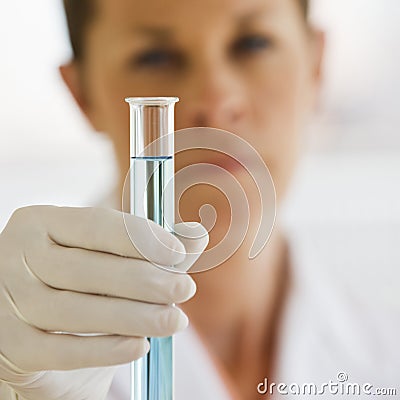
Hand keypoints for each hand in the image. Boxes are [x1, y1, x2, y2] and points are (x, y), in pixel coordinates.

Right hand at [0, 206, 207, 399]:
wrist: (42, 338)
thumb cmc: (83, 286)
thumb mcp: (112, 258)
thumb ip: (153, 246)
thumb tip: (196, 233)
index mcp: (41, 223)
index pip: (95, 224)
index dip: (140, 238)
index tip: (179, 253)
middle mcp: (17, 257)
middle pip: (87, 269)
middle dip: (144, 280)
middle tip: (184, 289)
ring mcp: (8, 302)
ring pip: (78, 310)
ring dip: (134, 316)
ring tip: (174, 320)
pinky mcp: (11, 348)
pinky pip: (62, 350)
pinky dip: (106, 349)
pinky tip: (140, 345)